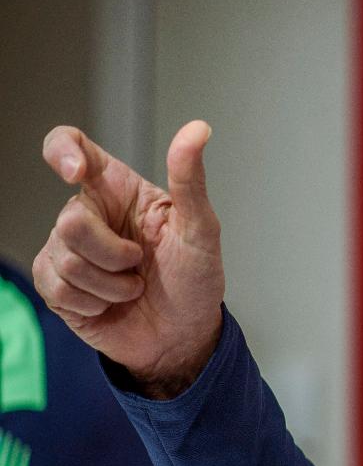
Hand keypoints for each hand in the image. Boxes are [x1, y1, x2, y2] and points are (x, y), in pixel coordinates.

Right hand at [33, 121, 225, 397]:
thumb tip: (198, 129)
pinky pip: (58, 288)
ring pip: (65, 258)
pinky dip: (95, 303)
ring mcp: (68, 251)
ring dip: (112, 285)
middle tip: (142, 265)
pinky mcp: (57, 287)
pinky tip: (112, 304)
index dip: (62, 151)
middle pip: (70, 220)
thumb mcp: (201, 229)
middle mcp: (89, 215)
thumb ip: (190, 180)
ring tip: (135, 288)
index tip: (77, 173)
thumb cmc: (195, 280)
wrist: (185, 336)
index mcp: (118, 191)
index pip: (71, 146)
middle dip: (115, 253)